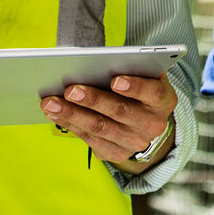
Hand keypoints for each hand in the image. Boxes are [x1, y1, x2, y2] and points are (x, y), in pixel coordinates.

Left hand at [40, 72, 177, 172]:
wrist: (147, 122)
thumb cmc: (140, 87)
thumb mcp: (145, 74)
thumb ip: (130, 66)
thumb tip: (97, 61)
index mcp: (163, 99)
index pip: (152, 92)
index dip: (134, 86)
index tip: (114, 80)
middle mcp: (152, 124)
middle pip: (120, 111)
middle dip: (92, 100)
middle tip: (69, 90)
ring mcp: (134, 142)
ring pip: (100, 128)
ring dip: (72, 114)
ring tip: (51, 102)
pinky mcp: (116, 153)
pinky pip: (90, 139)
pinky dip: (69, 125)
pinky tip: (54, 114)